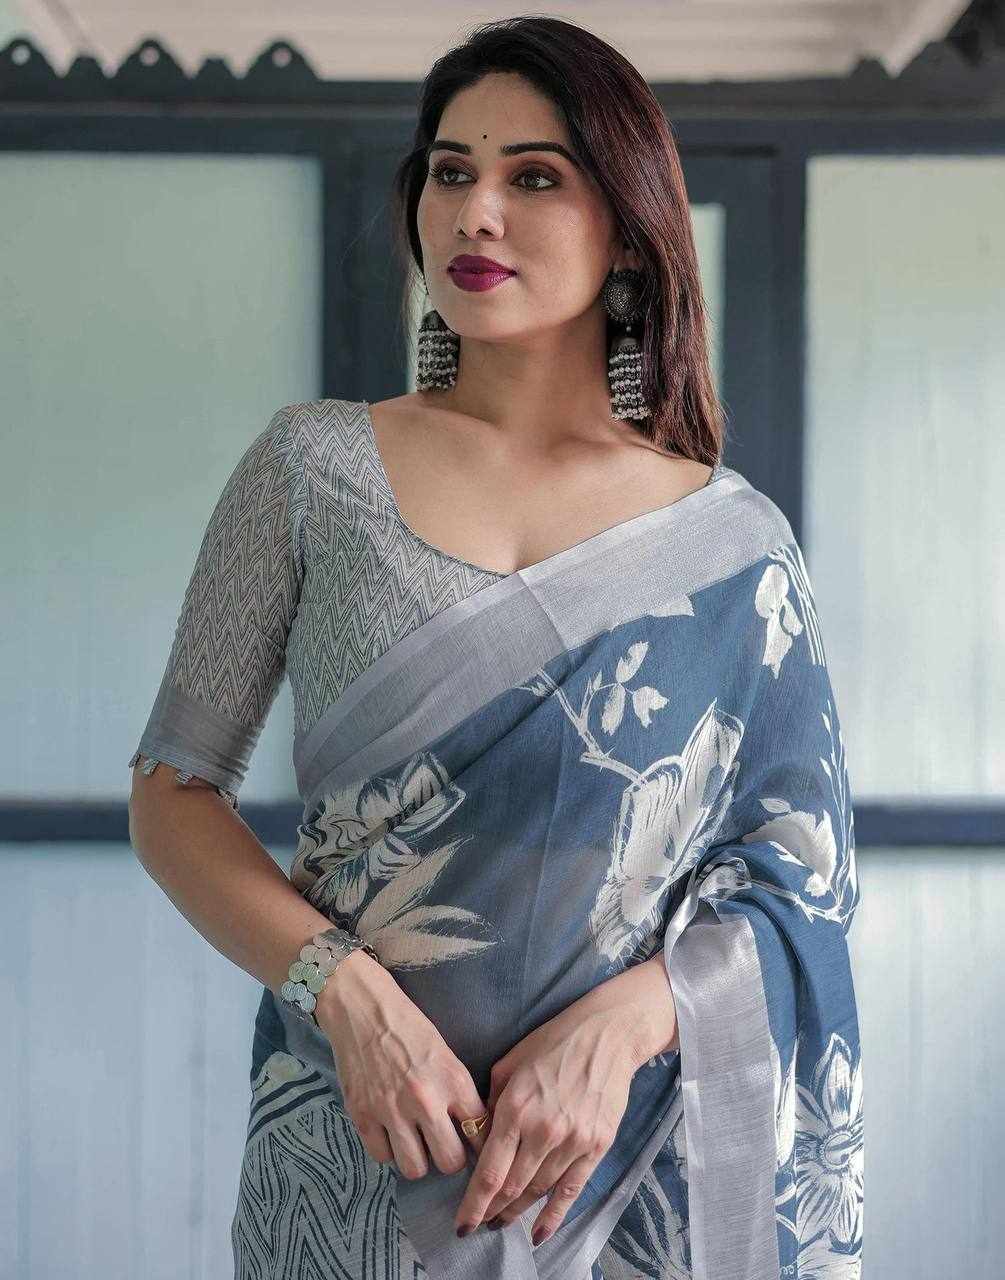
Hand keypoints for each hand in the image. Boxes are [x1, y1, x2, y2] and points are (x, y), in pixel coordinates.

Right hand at [315, 952, 490, 1179]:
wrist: (362, 1008)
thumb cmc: (408, 1025)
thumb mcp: (445, 1053)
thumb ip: (458, 1091)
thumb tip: (471, 1128)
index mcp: (453, 1080)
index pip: (479, 1132)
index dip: (478, 1141)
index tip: (472, 1143)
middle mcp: (426, 1100)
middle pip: (450, 1162)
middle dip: (449, 1158)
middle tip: (442, 1145)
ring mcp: (392, 1111)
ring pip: (415, 1168)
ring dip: (418, 1159)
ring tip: (415, 1142)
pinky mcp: (363, 1116)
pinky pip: (382, 1157)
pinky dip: (388, 1149)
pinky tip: (389, 1132)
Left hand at [453, 999, 637, 1246]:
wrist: (606, 1035)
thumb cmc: (553, 1042)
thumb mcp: (510, 1064)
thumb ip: (492, 1104)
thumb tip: (480, 1138)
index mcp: (516, 1108)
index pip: (489, 1172)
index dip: (473, 1204)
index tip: (462, 1223)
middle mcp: (543, 1130)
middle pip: (511, 1188)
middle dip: (491, 1212)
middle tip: (478, 1224)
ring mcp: (572, 1141)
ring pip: (538, 1191)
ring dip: (517, 1212)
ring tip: (502, 1222)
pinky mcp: (596, 1146)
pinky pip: (571, 1190)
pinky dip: (554, 1216)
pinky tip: (539, 1233)